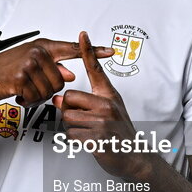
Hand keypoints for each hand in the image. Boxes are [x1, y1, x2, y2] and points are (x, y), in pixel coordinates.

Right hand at [0, 37, 113, 105]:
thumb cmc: (9, 70)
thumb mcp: (33, 64)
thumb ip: (53, 67)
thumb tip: (70, 75)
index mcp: (45, 47)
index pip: (73, 48)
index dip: (94, 50)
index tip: (112, 51)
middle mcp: (39, 52)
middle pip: (61, 82)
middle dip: (48, 90)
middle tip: (32, 86)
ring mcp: (29, 64)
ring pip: (49, 92)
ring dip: (37, 97)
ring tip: (24, 90)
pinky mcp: (20, 77)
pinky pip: (36, 97)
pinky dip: (28, 101)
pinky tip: (18, 94)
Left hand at [52, 31, 149, 179]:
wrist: (133, 156)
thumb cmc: (118, 132)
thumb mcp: (107, 110)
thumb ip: (83, 102)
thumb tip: (58, 99)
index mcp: (108, 95)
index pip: (96, 69)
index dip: (88, 51)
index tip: (82, 35)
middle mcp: (107, 105)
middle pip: (68, 98)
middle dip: (69, 110)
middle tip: (84, 120)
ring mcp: (103, 121)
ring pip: (67, 118)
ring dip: (72, 127)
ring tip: (89, 131)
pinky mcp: (98, 138)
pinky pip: (71, 134)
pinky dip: (76, 140)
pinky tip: (90, 141)